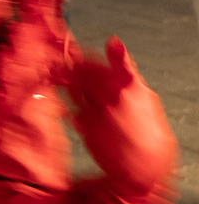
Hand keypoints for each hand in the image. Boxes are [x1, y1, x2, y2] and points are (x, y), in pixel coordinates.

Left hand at [67, 38, 175, 192]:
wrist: (145, 163)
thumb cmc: (146, 126)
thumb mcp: (143, 93)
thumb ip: (124, 66)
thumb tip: (112, 40)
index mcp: (126, 81)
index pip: (90, 60)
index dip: (76, 57)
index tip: (70, 57)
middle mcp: (111, 94)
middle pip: (76, 74)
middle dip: (65, 70)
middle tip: (59, 70)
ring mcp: (97, 111)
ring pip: (71, 91)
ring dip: (65, 87)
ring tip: (71, 91)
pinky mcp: (87, 128)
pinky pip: (71, 112)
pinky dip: (71, 111)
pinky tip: (78, 114)